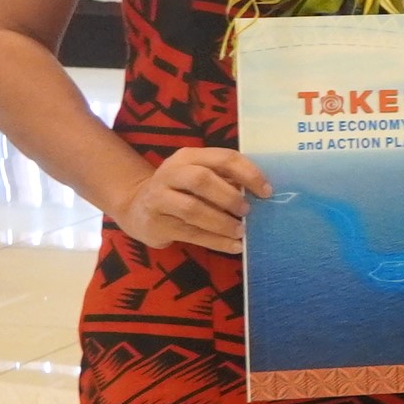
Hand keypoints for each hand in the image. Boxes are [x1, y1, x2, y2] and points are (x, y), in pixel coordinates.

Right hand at [112, 146, 268, 253]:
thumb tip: (260, 195)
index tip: (267, 192)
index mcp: (188, 157)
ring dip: (222, 223)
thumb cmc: (181, 190)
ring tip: (240, 231)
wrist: (136, 206)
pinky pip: (190, 233)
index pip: (223, 158)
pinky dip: (216, 241)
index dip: (249, 174)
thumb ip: (226, 180)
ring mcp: (159, 198)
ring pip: (193, 209)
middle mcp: (170, 173)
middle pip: (202, 180)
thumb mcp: (199, 176)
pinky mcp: (156, 223)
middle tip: (247, 211)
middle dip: (230, 197)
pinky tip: (234, 246)